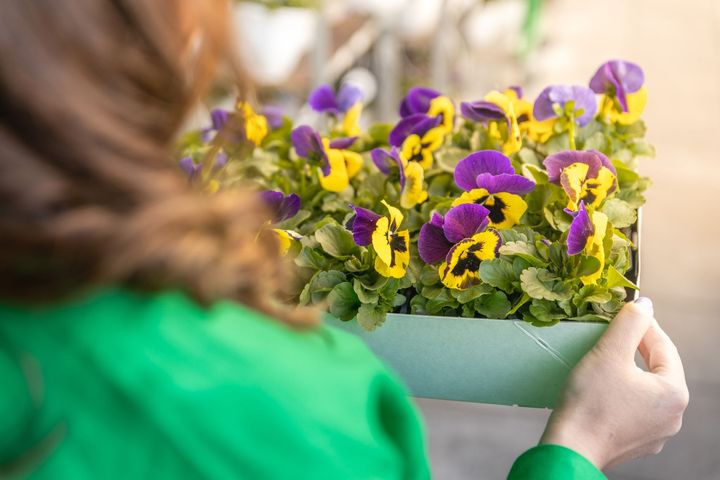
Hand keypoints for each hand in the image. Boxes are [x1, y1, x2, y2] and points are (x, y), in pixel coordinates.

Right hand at [540, 298, 688, 469]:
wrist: (570, 448)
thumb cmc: (590, 401)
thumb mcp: (609, 353)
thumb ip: (629, 324)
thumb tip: (644, 304)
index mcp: (674, 393)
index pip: (664, 347)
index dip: (644, 325)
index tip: (626, 311)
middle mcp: (673, 416)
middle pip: (657, 369)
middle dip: (636, 349)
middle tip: (614, 333)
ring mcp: (656, 433)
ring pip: (645, 390)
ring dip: (628, 372)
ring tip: (605, 359)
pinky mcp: (635, 443)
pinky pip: (634, 409)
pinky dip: (621, 394)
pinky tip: (602, 389)